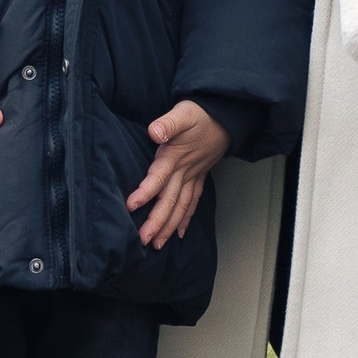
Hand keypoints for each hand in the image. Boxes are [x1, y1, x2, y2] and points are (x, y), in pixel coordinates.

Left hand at [126, 97, 230, 250]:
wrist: (226, 115)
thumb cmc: (201, 113)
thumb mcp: (183, 113)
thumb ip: (168, 123)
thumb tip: (154, 132)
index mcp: (175, 156)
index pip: (158, 178)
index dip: (145, 192)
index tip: (131, 206)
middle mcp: (184, 171)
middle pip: (170, 200)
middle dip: (158, 222)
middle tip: (144, 240)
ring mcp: (193, 176)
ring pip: (181, 206)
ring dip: (170, 226)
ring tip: (158, 244)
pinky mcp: (200, 177)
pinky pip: (193, 202)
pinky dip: (186, 218)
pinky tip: (179, 233)